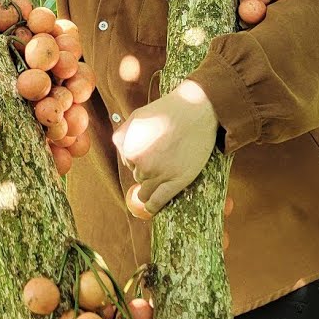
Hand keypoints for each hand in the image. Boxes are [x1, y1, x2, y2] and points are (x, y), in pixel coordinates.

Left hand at [112, 79, 218, 215]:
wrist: (196, 110)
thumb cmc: (167, 111)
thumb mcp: (136, 117)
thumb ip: (123, 136)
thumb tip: (122, 153)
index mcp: (130, 150)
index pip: (130, 162)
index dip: (141, 158)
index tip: (154, 152)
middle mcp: (142, 165)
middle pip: (139, 176)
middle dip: (148, 170)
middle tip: (164, 159)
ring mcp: (159, 175)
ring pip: (146, 190)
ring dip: (151, 187)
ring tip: (161, 180)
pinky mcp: (177, 181)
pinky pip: (157, 201)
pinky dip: (153, 206)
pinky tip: (152, 208)